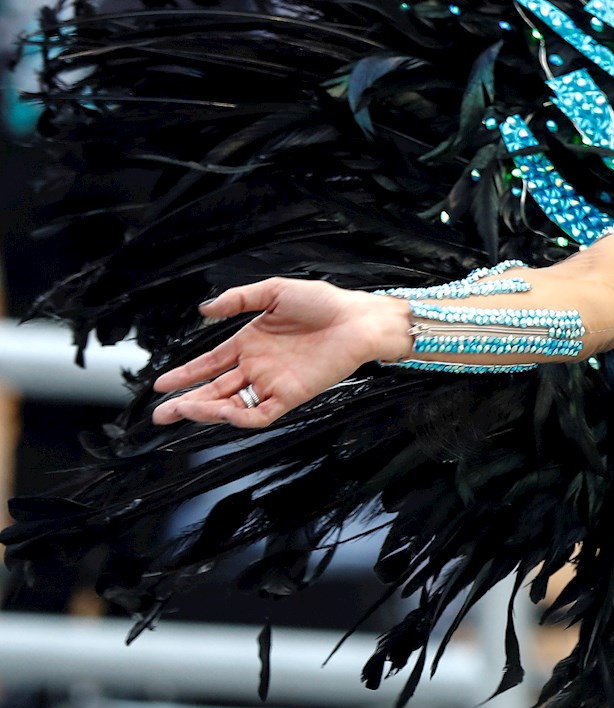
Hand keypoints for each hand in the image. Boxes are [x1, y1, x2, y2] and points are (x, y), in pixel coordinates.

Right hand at [152, 279, 409, 427]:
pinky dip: (240, 416)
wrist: (358, 319)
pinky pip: (261, 413)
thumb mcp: (274, 292)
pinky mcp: (292, 396)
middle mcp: (258, 366)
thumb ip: (238, 300)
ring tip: (181, 410)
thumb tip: (205, 309)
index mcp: (250, 343)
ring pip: (231, 405)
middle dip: (186, 402)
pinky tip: (223, 411)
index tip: (161, 384)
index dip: (186, 375)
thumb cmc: (324, 303)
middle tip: (160, 413)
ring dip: (206, 410)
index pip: (210, 364)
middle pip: (215, 390)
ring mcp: (273, 383)